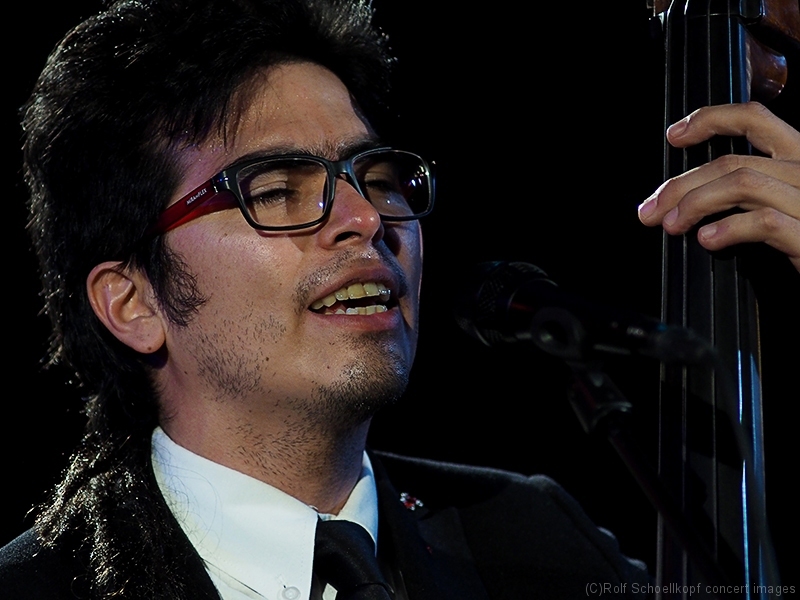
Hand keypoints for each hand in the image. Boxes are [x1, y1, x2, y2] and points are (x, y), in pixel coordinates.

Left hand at [637, 102, 799, 272]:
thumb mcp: (778, 205)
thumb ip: (744, 191)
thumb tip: (683, 197)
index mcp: (798, 158)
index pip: (755, 119)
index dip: (710, 120)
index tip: (674, 136)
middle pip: (733, 162)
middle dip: (681, 185)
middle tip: (651, 210)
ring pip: (743, 184)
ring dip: (696, 204)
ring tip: (672, 225)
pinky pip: (765, 222)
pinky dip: (729, 228)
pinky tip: (707, 239)